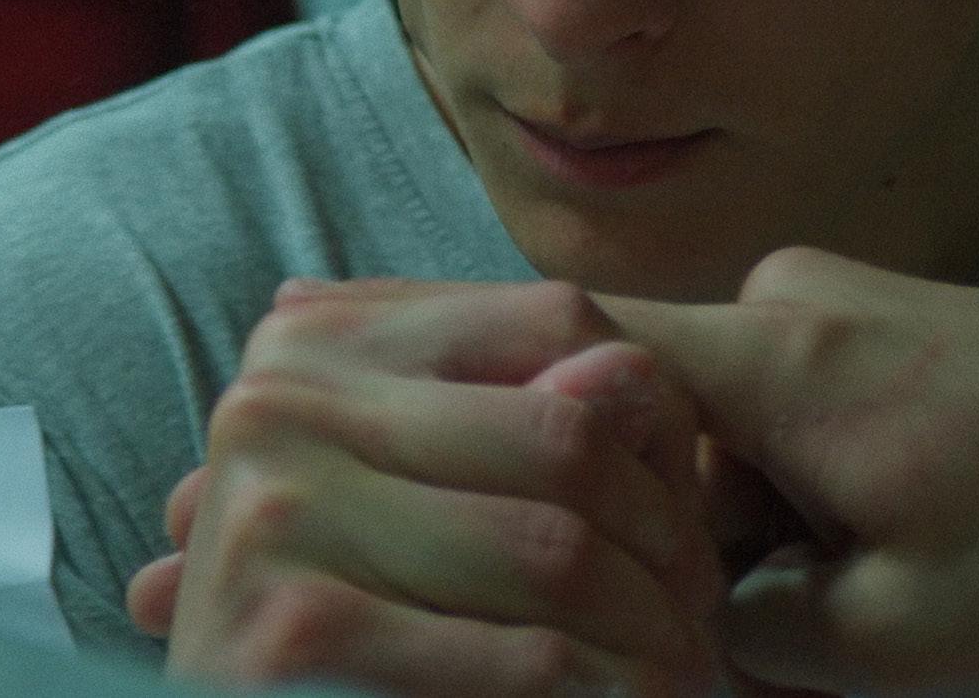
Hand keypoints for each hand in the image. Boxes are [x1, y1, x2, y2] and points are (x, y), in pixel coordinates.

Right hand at [131, 280, 726, 696]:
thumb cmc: (347, 606)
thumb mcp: (426, 491)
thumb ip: (524, 417)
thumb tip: (635, 371)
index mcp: (314, 340)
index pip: (551, 319)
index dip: (651, 411)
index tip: (683, 509)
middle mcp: (277, 403)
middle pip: (564, 437)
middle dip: (667, 537)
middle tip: (701, 617)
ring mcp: (276, 516)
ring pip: (556, 550)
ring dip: (652, 631)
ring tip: (683, 675)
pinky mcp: (289, 636)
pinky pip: (525, 657)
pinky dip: (598, 693)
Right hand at [600, 247, 978, 695]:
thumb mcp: (886, 640)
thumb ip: (741, 635)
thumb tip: (674, 632)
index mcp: (772, 354)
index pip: (577, 357)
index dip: (550, 457)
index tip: (580, 553)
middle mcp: (789, 294)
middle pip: (660, 417)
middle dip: (689, 530)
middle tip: (751, 634)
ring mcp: (840, 297)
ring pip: (729, 420)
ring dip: (755, 516)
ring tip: (842, 600)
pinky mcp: (881, 318)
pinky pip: (790, 402)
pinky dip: (807, 483)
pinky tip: (876, 550)